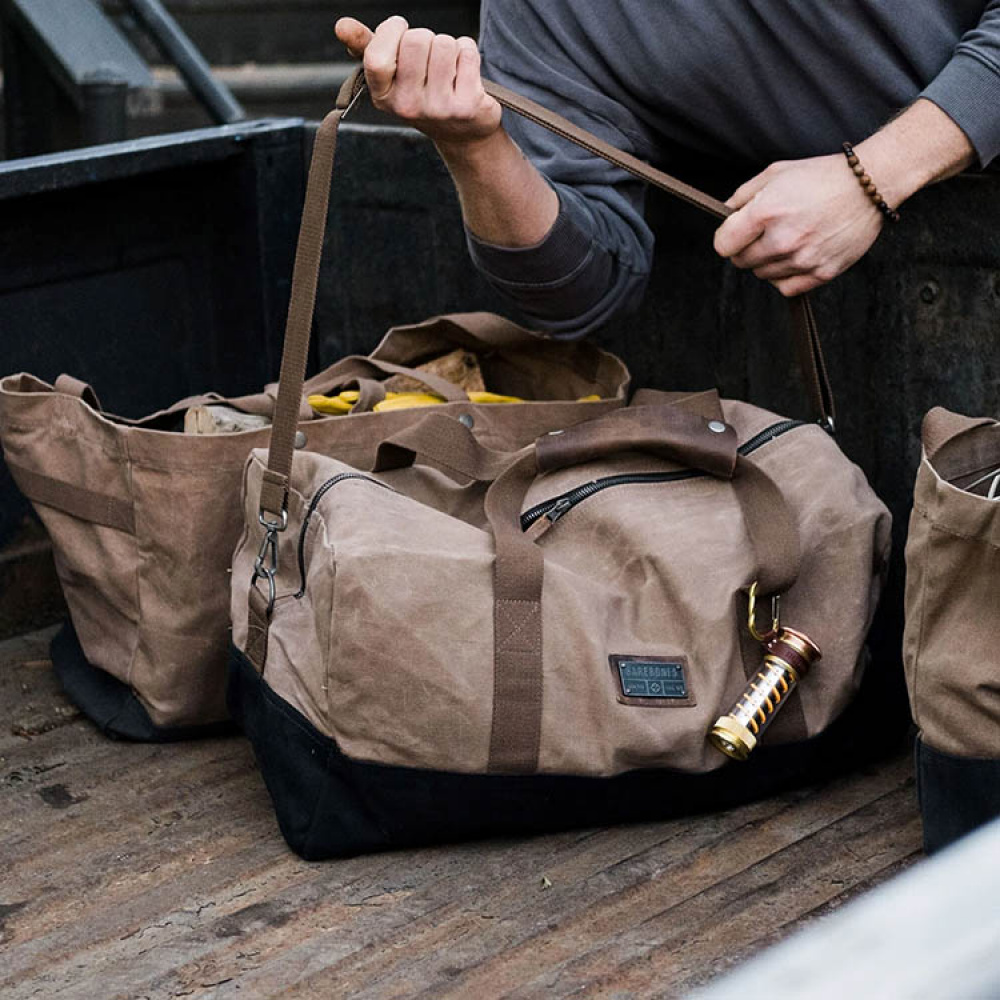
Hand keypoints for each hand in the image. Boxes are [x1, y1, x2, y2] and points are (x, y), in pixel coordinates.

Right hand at [334, 16, 501, 145]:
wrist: (461, 130)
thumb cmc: (422, 91)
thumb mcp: (391, 74)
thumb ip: (366, 47)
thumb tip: (341, 26)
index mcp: (383, 97)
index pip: (377, 57)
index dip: (392, 31)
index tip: (400, 31)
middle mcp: (408, 107)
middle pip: (416, 40)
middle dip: (425, 38)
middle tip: (428, 58)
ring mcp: (438, 109)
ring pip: (443, 43)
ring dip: (447, 45)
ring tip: (446, 67)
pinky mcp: (467, 105)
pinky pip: (466, 51)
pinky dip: (467, 52)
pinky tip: (463, 72)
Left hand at [713, 154, 882, 296]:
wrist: (868, 185)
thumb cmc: (821, 176)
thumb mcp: (775, 173)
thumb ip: (742, 196)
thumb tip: (724, 215)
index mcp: (766, 212)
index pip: (724, 245)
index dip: (727, 238)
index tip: (736, 233)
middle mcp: (783, 239)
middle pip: (742, 262)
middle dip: (746, 248)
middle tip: (764, 234)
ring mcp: (803, 259)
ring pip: (763, 275)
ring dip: (767, 261)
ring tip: (786, 240)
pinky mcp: (821, 272)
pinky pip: (786, 288)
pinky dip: (784, 277)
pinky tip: (793, 259)